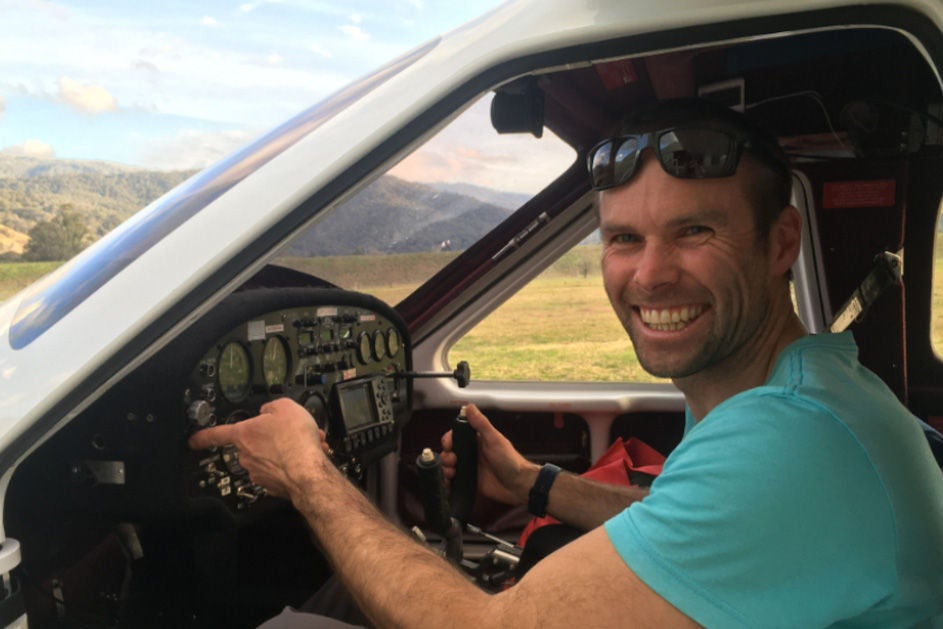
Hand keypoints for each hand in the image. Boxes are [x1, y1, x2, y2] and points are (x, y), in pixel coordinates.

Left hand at [188, 397, 326, 498]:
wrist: (308, 472)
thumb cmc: (295, 440)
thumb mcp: (286, 407)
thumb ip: (272, 407)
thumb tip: (269, 413)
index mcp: (244, 434)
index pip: (217, 434)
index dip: (204, 436)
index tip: (193, 441)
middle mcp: (247, 456)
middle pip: (255, 443)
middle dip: (274, 437)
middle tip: (292, 432)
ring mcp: (259, 473)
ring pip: (272, 457)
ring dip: (289, 450)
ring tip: (308, 444)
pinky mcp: (273, 486)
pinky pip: (282, 471)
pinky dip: (294, 464)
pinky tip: (308, 458)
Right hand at [440, 403, 537, 505]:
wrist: (518, 485)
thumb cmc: (511, 461)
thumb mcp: (495, 440)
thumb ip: (481, 424)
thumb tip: (469, 407)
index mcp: (477, 441)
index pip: (456, 436)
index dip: (449, 440)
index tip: (449, 445)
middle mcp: (472, 454)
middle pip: (450, 452)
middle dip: (446, 456)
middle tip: (453, 461)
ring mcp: (470, 468)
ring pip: (449, 466)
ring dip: (446, 469)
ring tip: (452, 473)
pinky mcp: (470, 482)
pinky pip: (454, 481)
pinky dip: (448, 482)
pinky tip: (450, 482)